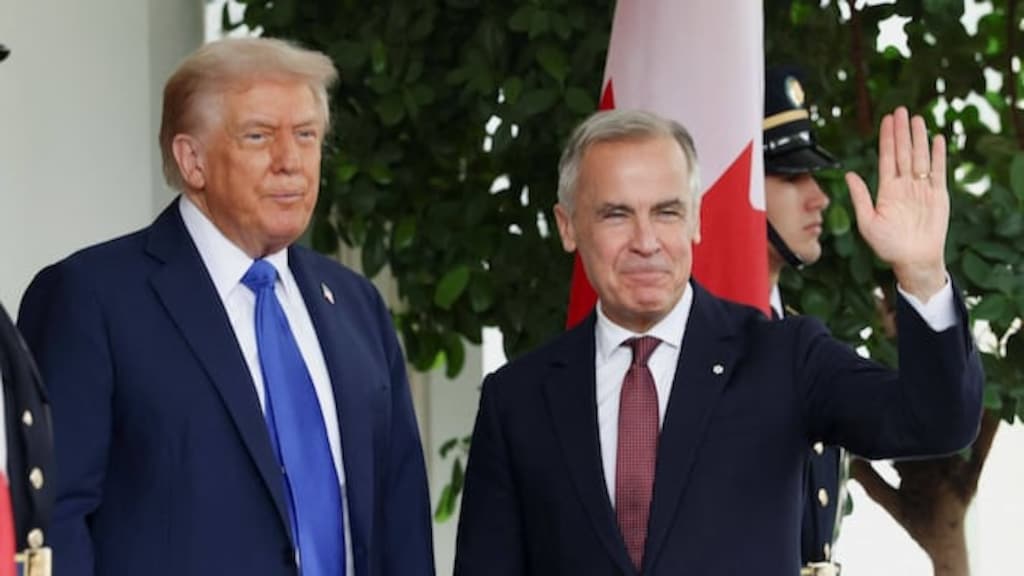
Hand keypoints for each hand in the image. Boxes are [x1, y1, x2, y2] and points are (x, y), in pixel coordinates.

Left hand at [846, 107, 948, 301]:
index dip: (887, 138)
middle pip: (903, 152)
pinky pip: (938, 170)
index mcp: (886, 189)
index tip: (887, 120)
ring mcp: (921, 188)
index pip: (886, 157)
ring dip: (919, 138)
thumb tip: (849, 175)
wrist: (913, 260)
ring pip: (920, 156)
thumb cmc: (888, 246)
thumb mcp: (867, 222)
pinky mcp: (938, 194)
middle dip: (902, 131)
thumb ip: (860, 197)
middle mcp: (904, 185)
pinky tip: (937, 139)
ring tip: (917, 119)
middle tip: (901, 110)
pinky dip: (938, 155)